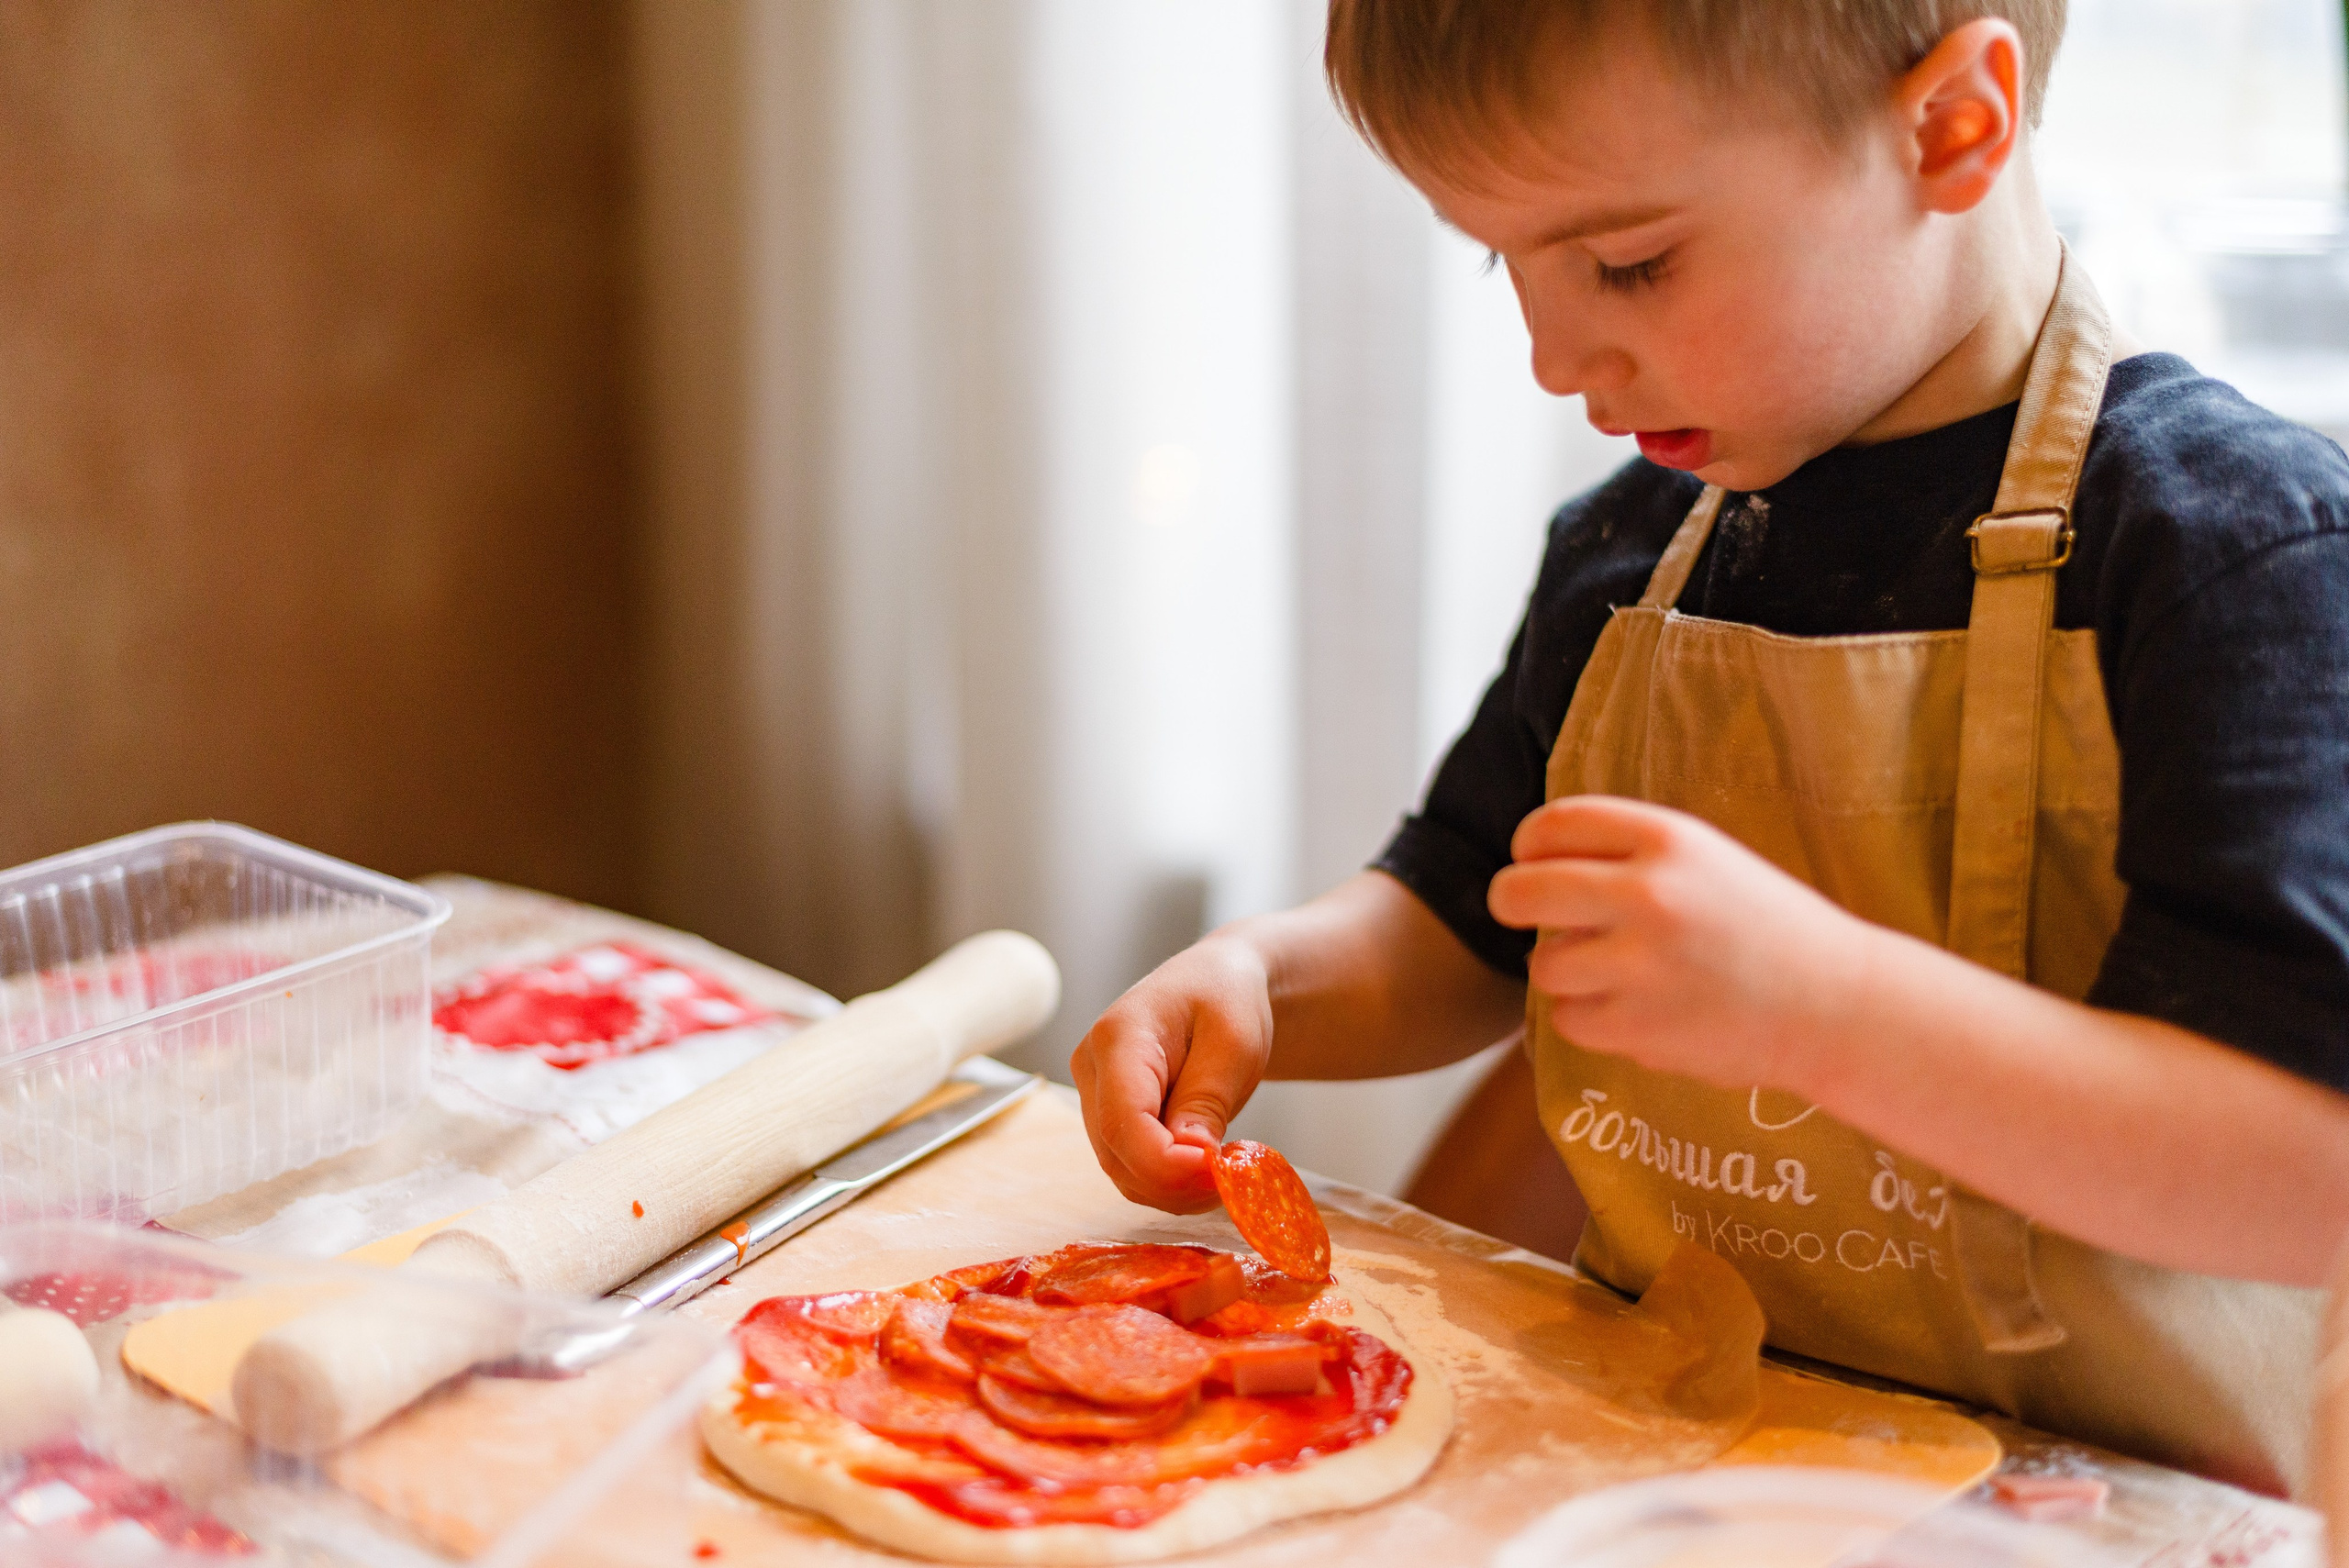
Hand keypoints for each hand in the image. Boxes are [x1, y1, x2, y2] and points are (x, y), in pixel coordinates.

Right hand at [1069, 935, 1273, 1212]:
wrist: (1218, 981)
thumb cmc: (1227, 999)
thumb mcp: (1234, 1042)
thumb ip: (1206, 1099)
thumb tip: (1187, 1158)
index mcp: (1118, 1038)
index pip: (1124, 1122)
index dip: (1167, 1164)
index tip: (1218, 1173)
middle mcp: (1092, 1069)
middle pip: (1117, 1154)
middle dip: (1175, 1184)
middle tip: (1232, 1182)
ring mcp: (1094, 1095)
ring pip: (1122, 1170)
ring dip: (1174, 1189)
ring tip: (1225, 1172)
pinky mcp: (1109, 1116)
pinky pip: (1132, 1166)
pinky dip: (1170, 1182)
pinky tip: (1206, 1167)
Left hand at [1488, 795, 1877, 1091]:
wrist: (1836, 1005)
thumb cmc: (1767, 929)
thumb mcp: (1708, 861)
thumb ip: (1631, 852)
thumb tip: (1536, 858)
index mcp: (1669, 840)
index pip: (1555, 824)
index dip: (1530, 843)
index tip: (1529, 858)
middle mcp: (1649, 894)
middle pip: (1522, 890)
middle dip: (1510, 901)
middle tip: (1516, 909)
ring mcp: (1640, 963)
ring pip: (1543, 964)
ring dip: (1564, 971)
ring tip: (1613, 972)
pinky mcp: (1638, 1025)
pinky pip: (1569, 1019)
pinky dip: (1590, 1019)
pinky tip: (1634, 1010)